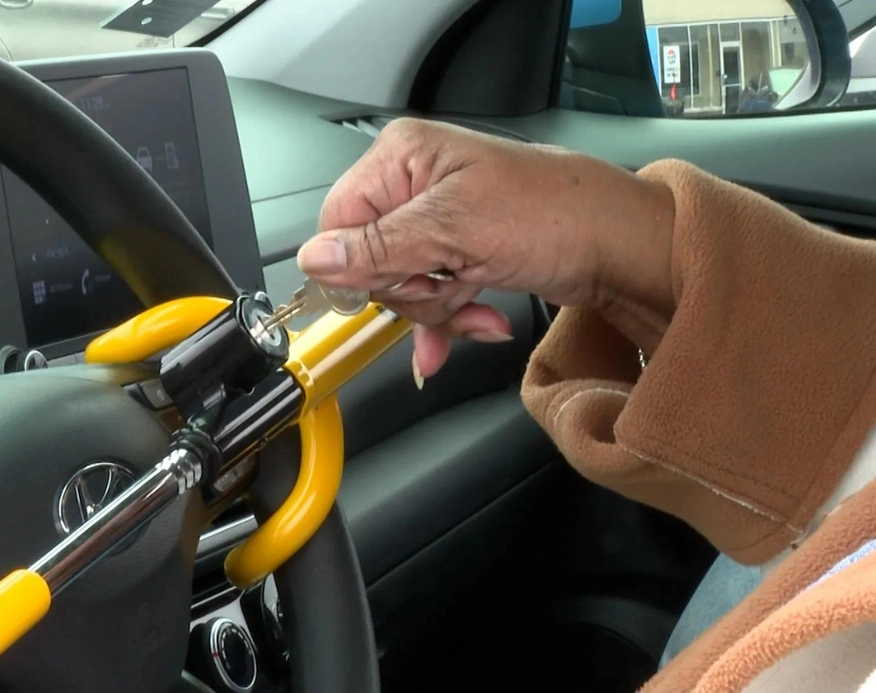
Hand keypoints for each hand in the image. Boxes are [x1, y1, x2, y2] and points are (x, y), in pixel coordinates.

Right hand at [297, 118, 674, 382]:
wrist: (621, 246)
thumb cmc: (554, 214)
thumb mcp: (453, 230)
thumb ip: (377, 248)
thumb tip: (318, 259)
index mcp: (402, 158)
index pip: (338, 222)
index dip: (356, 266)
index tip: (391, 284)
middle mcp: (416, 184)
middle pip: (367, 261)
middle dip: (409, 290)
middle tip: (447, 284)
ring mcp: (439, 221)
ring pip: (400, 286)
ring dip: (437, 309)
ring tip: (475, 303)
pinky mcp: (459, 252)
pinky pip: (431, 295)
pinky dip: (452, 317)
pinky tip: (478, 323)